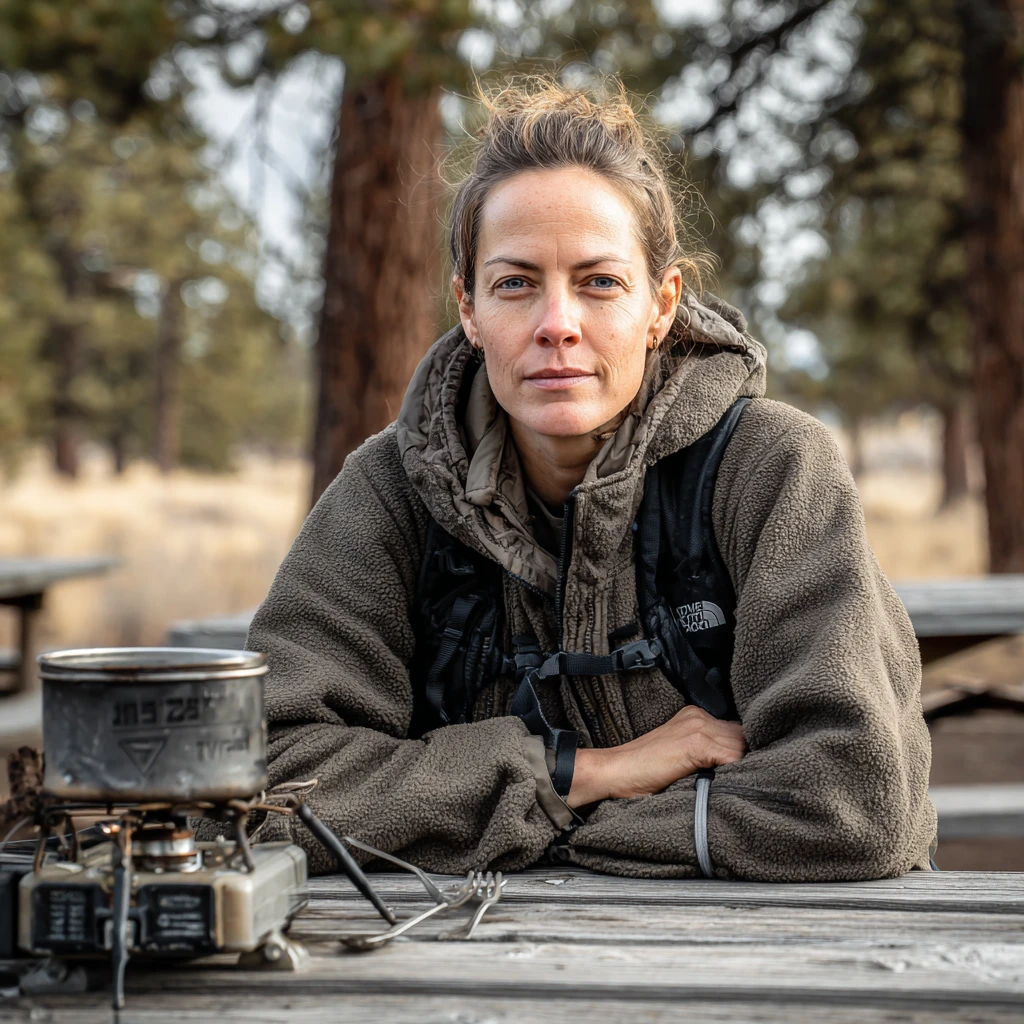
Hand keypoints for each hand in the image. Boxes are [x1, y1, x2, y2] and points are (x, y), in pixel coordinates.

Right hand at [566, 706, 745, 807]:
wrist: (616, 771)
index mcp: (694, 716)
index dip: (741, 751)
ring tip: (735, 784)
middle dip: (746, 757)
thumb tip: (735, 765)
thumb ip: (704, 751)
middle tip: (742, 778)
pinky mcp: (698, 743)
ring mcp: (699, 727)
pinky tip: (726, 783)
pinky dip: (736, 772)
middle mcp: (699, 716)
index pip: (735, 732)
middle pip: (743, 736)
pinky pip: (734, 757)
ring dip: (742, 766)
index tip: (742, 769)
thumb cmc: (643, 771)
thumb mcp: (678, 754)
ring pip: (742, 746)